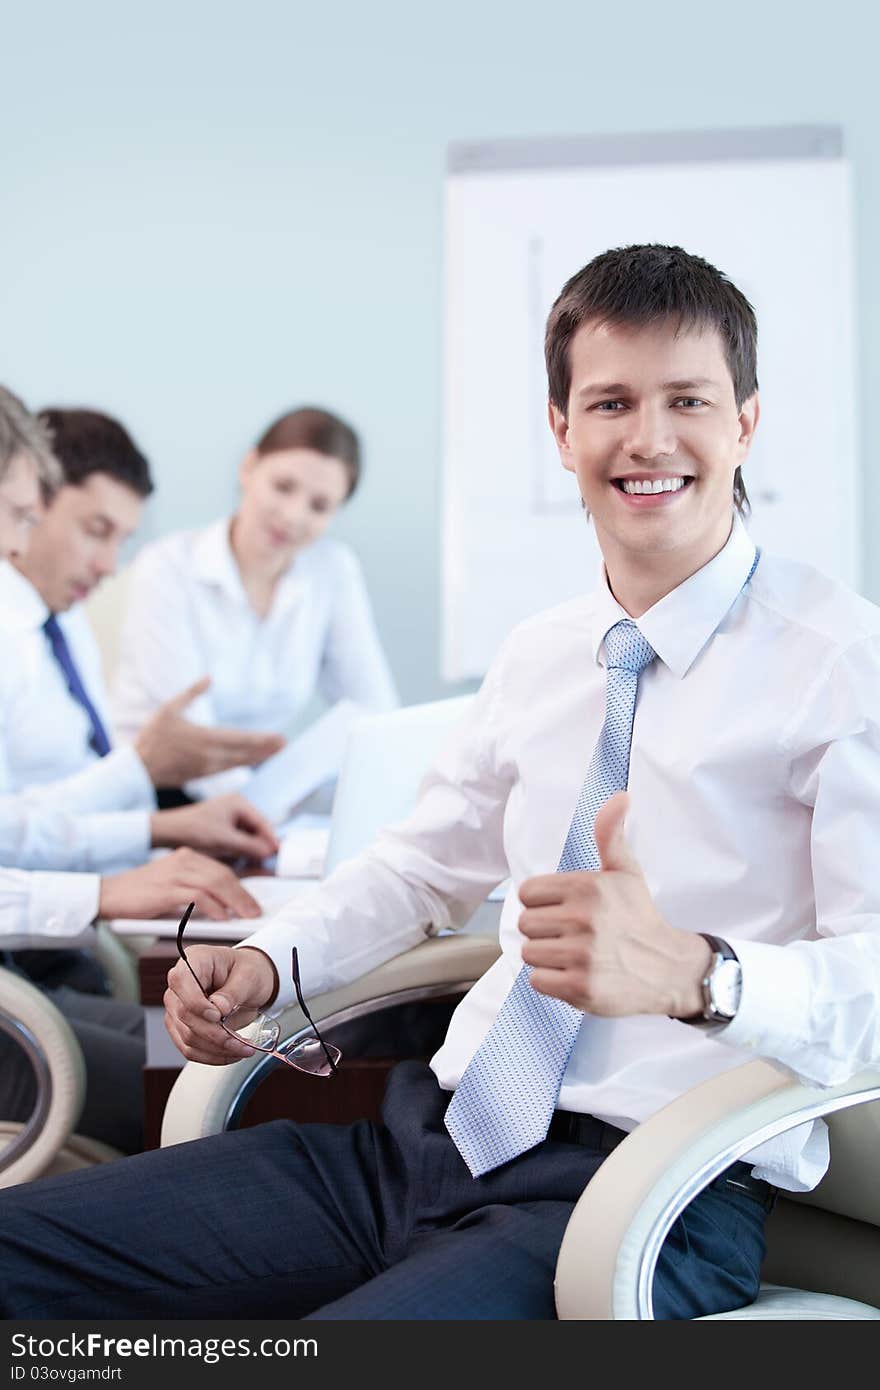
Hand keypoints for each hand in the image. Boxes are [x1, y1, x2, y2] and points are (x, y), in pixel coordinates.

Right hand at [98, 848, 264, 921]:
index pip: (221, 870)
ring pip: (215, 883)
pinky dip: (214, 907)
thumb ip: (194, 889)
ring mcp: (174, 873)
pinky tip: (222, 917)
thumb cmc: (140, 894)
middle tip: (255, 912)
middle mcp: (183, 860)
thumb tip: (223, 907)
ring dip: (234, 901)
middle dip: (243, 895)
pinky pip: (198, 896)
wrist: (107, 894)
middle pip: (223, 875)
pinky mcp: (166, 889)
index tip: (252, 902)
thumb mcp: (171, 885)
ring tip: (245, 916)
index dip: (240, 887)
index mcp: (186, 857)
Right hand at [134, 676, 285, 785]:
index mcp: (204, 738)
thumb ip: (192, 693)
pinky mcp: (203, 774)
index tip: (279, 737)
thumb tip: (209, 677)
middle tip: (285, 745)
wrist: (139, 768)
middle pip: (245, 752)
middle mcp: (210, 755)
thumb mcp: (169, 709)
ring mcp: (208, 767)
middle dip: (266, 748)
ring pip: (239, 762)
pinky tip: (253, 760)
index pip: (240, 739)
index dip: (261, 739)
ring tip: (275, 752)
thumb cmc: (152, 737)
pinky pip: (229, 769)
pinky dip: (243, 763)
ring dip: (258, 757)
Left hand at [150, 794, 278, 860]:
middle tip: (268, 862)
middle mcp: (236, 807)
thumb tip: (271, 852)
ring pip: (249, 837)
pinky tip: (242, 861)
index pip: (264, 822)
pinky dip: (242, 851)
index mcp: (239, 802)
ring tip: (256, 864)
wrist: (167, 832)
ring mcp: (229, 818)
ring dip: (252, 850)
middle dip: (262, 846)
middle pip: (258, 829)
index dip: (272, 839)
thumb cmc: (193, 830)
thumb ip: (250, 846)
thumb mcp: (224, 840)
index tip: (278, 855)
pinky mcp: (223, 828)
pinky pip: (239, 840)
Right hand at [164, 943, 277, 1063]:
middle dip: (214, 1034)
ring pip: (187, 1037)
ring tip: (242, 1049)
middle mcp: (180, 985)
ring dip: (216, 1049)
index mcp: (194, 961)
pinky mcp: (182, 1028)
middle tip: (240, 1041)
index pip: (181, 981)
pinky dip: (212, 1056)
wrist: (249, 983)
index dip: (196, 1003)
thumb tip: (219, 1008)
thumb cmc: (247, 972)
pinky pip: (190, 1049)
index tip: (218, 1016)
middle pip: (184, 1015)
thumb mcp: (249, 976)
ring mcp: (178, 1008)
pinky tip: (231, 1054)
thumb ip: (233, 991)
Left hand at [518, 792, 710, 1017]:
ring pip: (529, 952)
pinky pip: (538, 980)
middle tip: (571, 935)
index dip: (544, 903)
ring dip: (548, 957)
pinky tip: (575, 974)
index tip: (565, 910)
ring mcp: (581, 955)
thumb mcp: (626, 872)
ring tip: (574, 955)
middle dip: (544, 931)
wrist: (670, 969)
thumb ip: (611, 835)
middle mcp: (583, 919)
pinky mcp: (580, 987)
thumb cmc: (640, 919)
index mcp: (587, 887)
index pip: (528, 893)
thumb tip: (619, 796)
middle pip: (526, 924)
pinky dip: (552, 981)